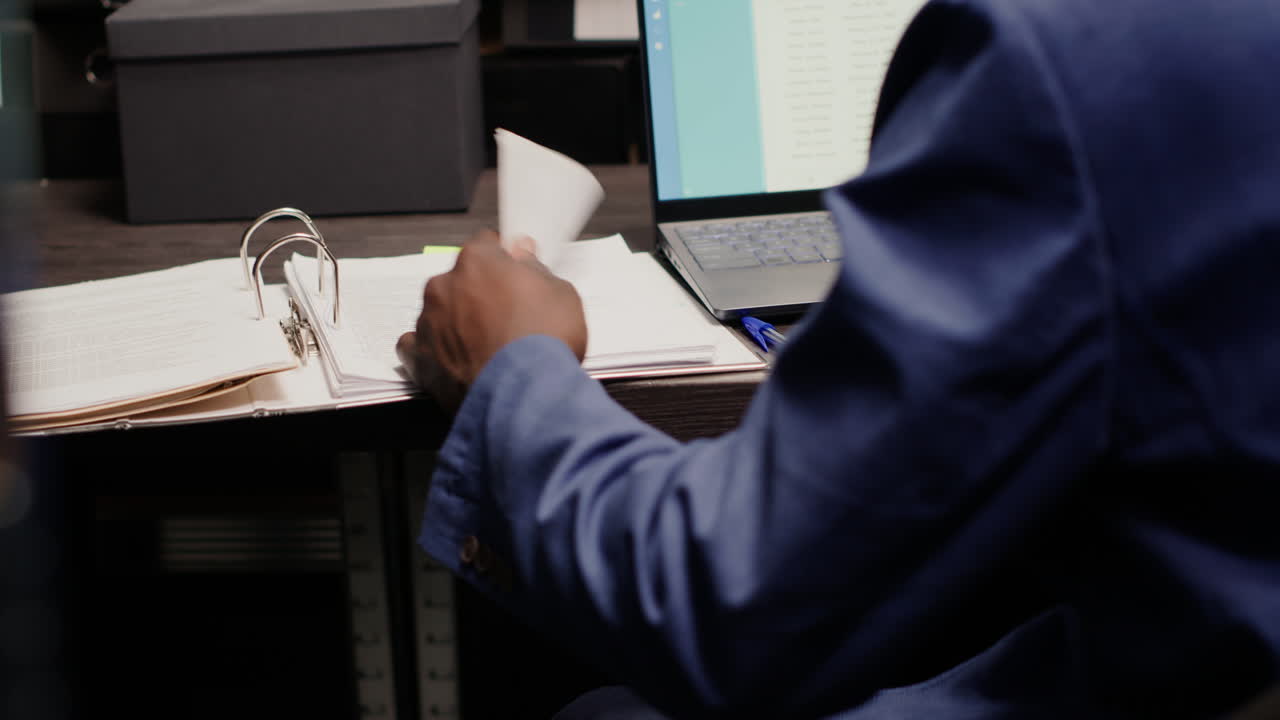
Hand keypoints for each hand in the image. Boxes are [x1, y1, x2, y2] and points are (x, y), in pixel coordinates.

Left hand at [396, 230, 586, 411]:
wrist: (525, 396)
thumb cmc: (544, 342)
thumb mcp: (561, 293)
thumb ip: (534, 269)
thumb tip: (522, 255)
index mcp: (477, 261)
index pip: (486, 244)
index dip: (503, 260)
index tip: (514, 273)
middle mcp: (444, 286)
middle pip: (460, 279)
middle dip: (479, 292)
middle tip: (506, 316)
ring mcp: (428, 323)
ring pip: (440, 312)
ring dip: (458, 322)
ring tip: (487, 347)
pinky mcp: (419, 359)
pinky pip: (417, 346)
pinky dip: (434, 351)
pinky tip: (456, 361)